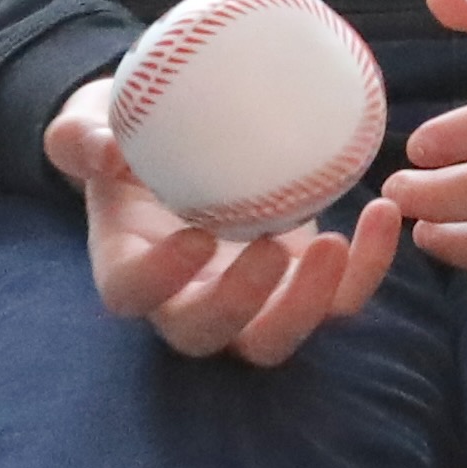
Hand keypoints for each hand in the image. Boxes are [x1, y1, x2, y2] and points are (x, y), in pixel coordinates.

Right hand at [49, 74, 406, 363]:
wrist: (179, 143)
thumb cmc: (125, 138)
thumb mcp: (88, 128)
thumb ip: (84, 138)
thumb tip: (107, 147)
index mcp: (128, 263)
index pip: (132, 294)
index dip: (160, 280)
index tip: (195, 236)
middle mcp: (184, 297)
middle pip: (206, 335)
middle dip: (242, 306)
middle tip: (274, 248)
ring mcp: (246, 299)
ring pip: (275, 339)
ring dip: (311, 304)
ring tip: (337, 242)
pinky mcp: (298, 283)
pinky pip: (338, 300)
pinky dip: (367, 269)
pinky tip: (382, 213)